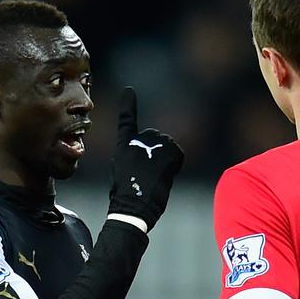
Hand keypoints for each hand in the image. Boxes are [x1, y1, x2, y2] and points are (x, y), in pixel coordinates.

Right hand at [108, 87, 183, 230]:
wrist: (133, 207)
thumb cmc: (126, 196)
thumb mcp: (122, 171)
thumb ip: (133, 157)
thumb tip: (147, 156)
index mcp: (123, 146)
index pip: (126, 122)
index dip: (127, 106)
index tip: (129, 91)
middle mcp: (137, 142)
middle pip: (154, 137)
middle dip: (156, 150)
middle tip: (150, 173)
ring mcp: (153, 146)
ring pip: (167, 145)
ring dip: (166, 157)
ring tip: (156, 176)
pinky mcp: (167, 152)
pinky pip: (177, 154)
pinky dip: (175, 163)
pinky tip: (166, 175)